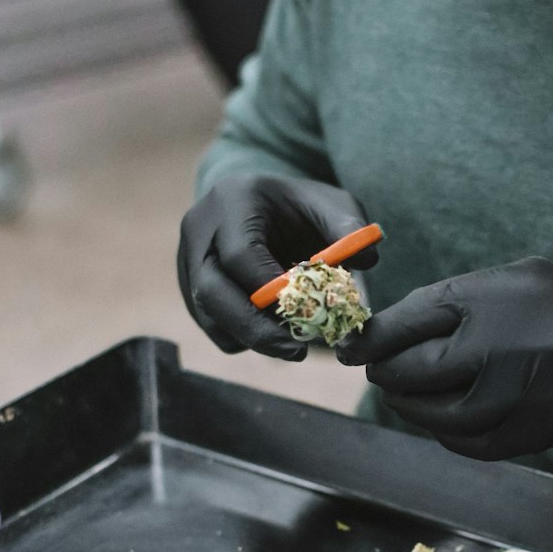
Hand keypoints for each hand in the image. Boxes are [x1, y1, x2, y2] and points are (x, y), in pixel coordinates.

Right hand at [177, 174, 376, 357]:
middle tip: (297, 351)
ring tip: (291, 343)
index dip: (270, 291)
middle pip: (211, 291)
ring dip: (249, 337)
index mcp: (232, 200)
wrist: (263, 204)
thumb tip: (365, 260)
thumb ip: (350, 226)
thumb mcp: (332, 204)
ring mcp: (187, 259)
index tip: (307, 314)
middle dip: (255, 328)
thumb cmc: (301, 206)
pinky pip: (210, 324)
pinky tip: (272, 328)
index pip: (240, 255)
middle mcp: (199, 229)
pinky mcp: (187, 285)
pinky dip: (241, 336)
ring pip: (208, 313)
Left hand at [338, 258, 552, 458]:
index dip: (368, 341)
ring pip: (436, 415)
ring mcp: (513, 397)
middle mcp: (497, 351)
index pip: (404, 328)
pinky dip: (445, 431)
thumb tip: (375, 336)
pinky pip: (469, 443)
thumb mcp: (495, 281)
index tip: (350, 348)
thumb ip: (437, 305)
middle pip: (414, 373)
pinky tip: (442, 415)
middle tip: (379, 369)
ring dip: (410, 406)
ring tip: (405, 392)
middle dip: (387, 372)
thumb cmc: (549, 300)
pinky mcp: (528, 433)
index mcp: (485, 304)